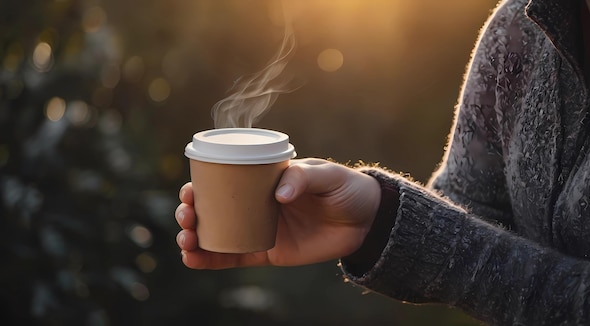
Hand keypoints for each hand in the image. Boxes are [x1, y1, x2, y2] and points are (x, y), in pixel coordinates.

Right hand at [175, 158, 380, 268]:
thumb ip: (303, 178)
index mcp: (264, 179)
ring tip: (185, 240)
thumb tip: (278, 194)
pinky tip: (192, 260)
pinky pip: (234, 256)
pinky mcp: (267, 252)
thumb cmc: (346, 188)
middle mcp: (256, 203)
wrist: (367, 220)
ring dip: (194, 237)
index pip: (225, 179)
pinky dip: (211, 260)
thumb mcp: (327, 176)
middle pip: (213, 208)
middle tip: (186, 216)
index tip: (189, 190)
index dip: (201, 184)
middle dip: (190, 212)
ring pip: (217, 234)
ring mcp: (260, 228)